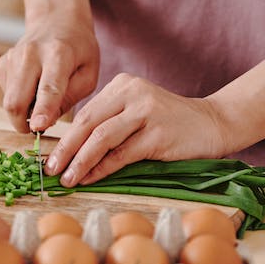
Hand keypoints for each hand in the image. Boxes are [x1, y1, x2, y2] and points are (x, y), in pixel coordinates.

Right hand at [0, 8, 99, 132]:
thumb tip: (45, 121)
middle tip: (37, 129)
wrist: (56, 20)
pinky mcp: (2, 63)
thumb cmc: (78, 50)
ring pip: (9, 100)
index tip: (38, 127)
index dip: (42, 110)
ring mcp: (12, 58)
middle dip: (22, 123)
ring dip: (23, 111)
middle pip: (16, 99)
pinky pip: (7, 93)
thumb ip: (70, 98)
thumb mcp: (88, 73)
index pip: (48, 87)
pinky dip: (19, 98)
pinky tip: (32, 87)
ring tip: (41, 101)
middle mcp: (30, 54)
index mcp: (58, 55)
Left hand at [47, 73, 230, 186]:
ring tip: (66, 179)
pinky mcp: (159, 134)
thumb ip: (107, 124)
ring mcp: (147, 112)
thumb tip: (70, 152)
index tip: (49, 156)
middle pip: (88, 123)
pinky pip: (123, 154)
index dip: (64, 137)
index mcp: (122, 84)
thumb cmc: (168, 123)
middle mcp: (132, 93)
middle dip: (66, 149)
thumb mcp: (135, 112)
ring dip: (80, 161)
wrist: (215, 122)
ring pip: (102, 138)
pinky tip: (90, 178)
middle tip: (50, 169)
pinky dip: (103, 168)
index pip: (85, 112)